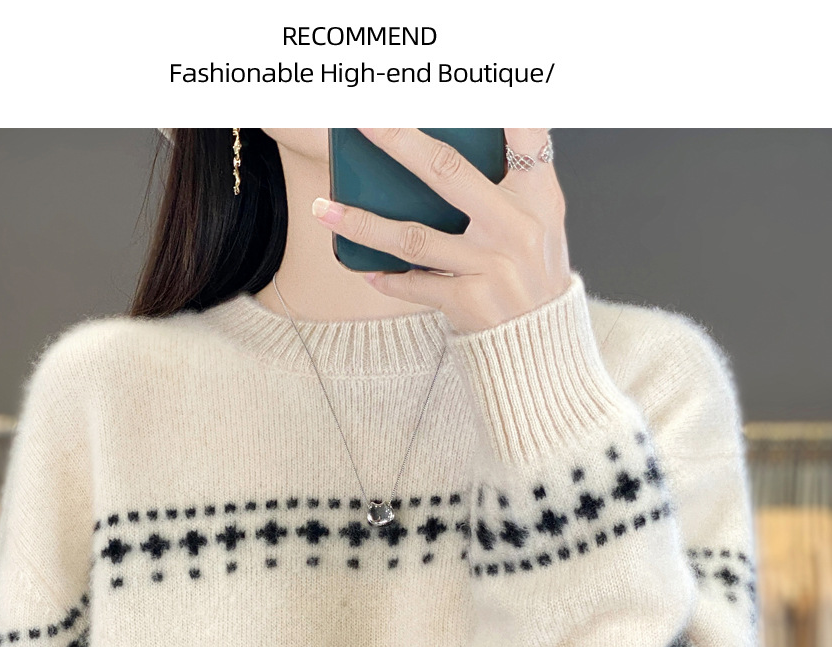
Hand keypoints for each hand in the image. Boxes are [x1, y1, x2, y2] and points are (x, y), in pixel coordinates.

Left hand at [311, 127, 571, 334]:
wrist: (544, 342)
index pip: (525, 135)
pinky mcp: (468, 300)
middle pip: (447, 172)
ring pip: (413, 236)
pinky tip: (365, 267)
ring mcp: (490, 265)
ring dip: (362, 223)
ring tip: (323, 209)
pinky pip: (416, 283)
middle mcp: (514, 226)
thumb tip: (463, 139)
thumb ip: (517, 176)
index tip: (454, 82)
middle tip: (363, 120)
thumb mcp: (542, 218)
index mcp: (538, 197)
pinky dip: (388, 277)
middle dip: (399, 142)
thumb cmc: (534, 271)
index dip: (500, 103)